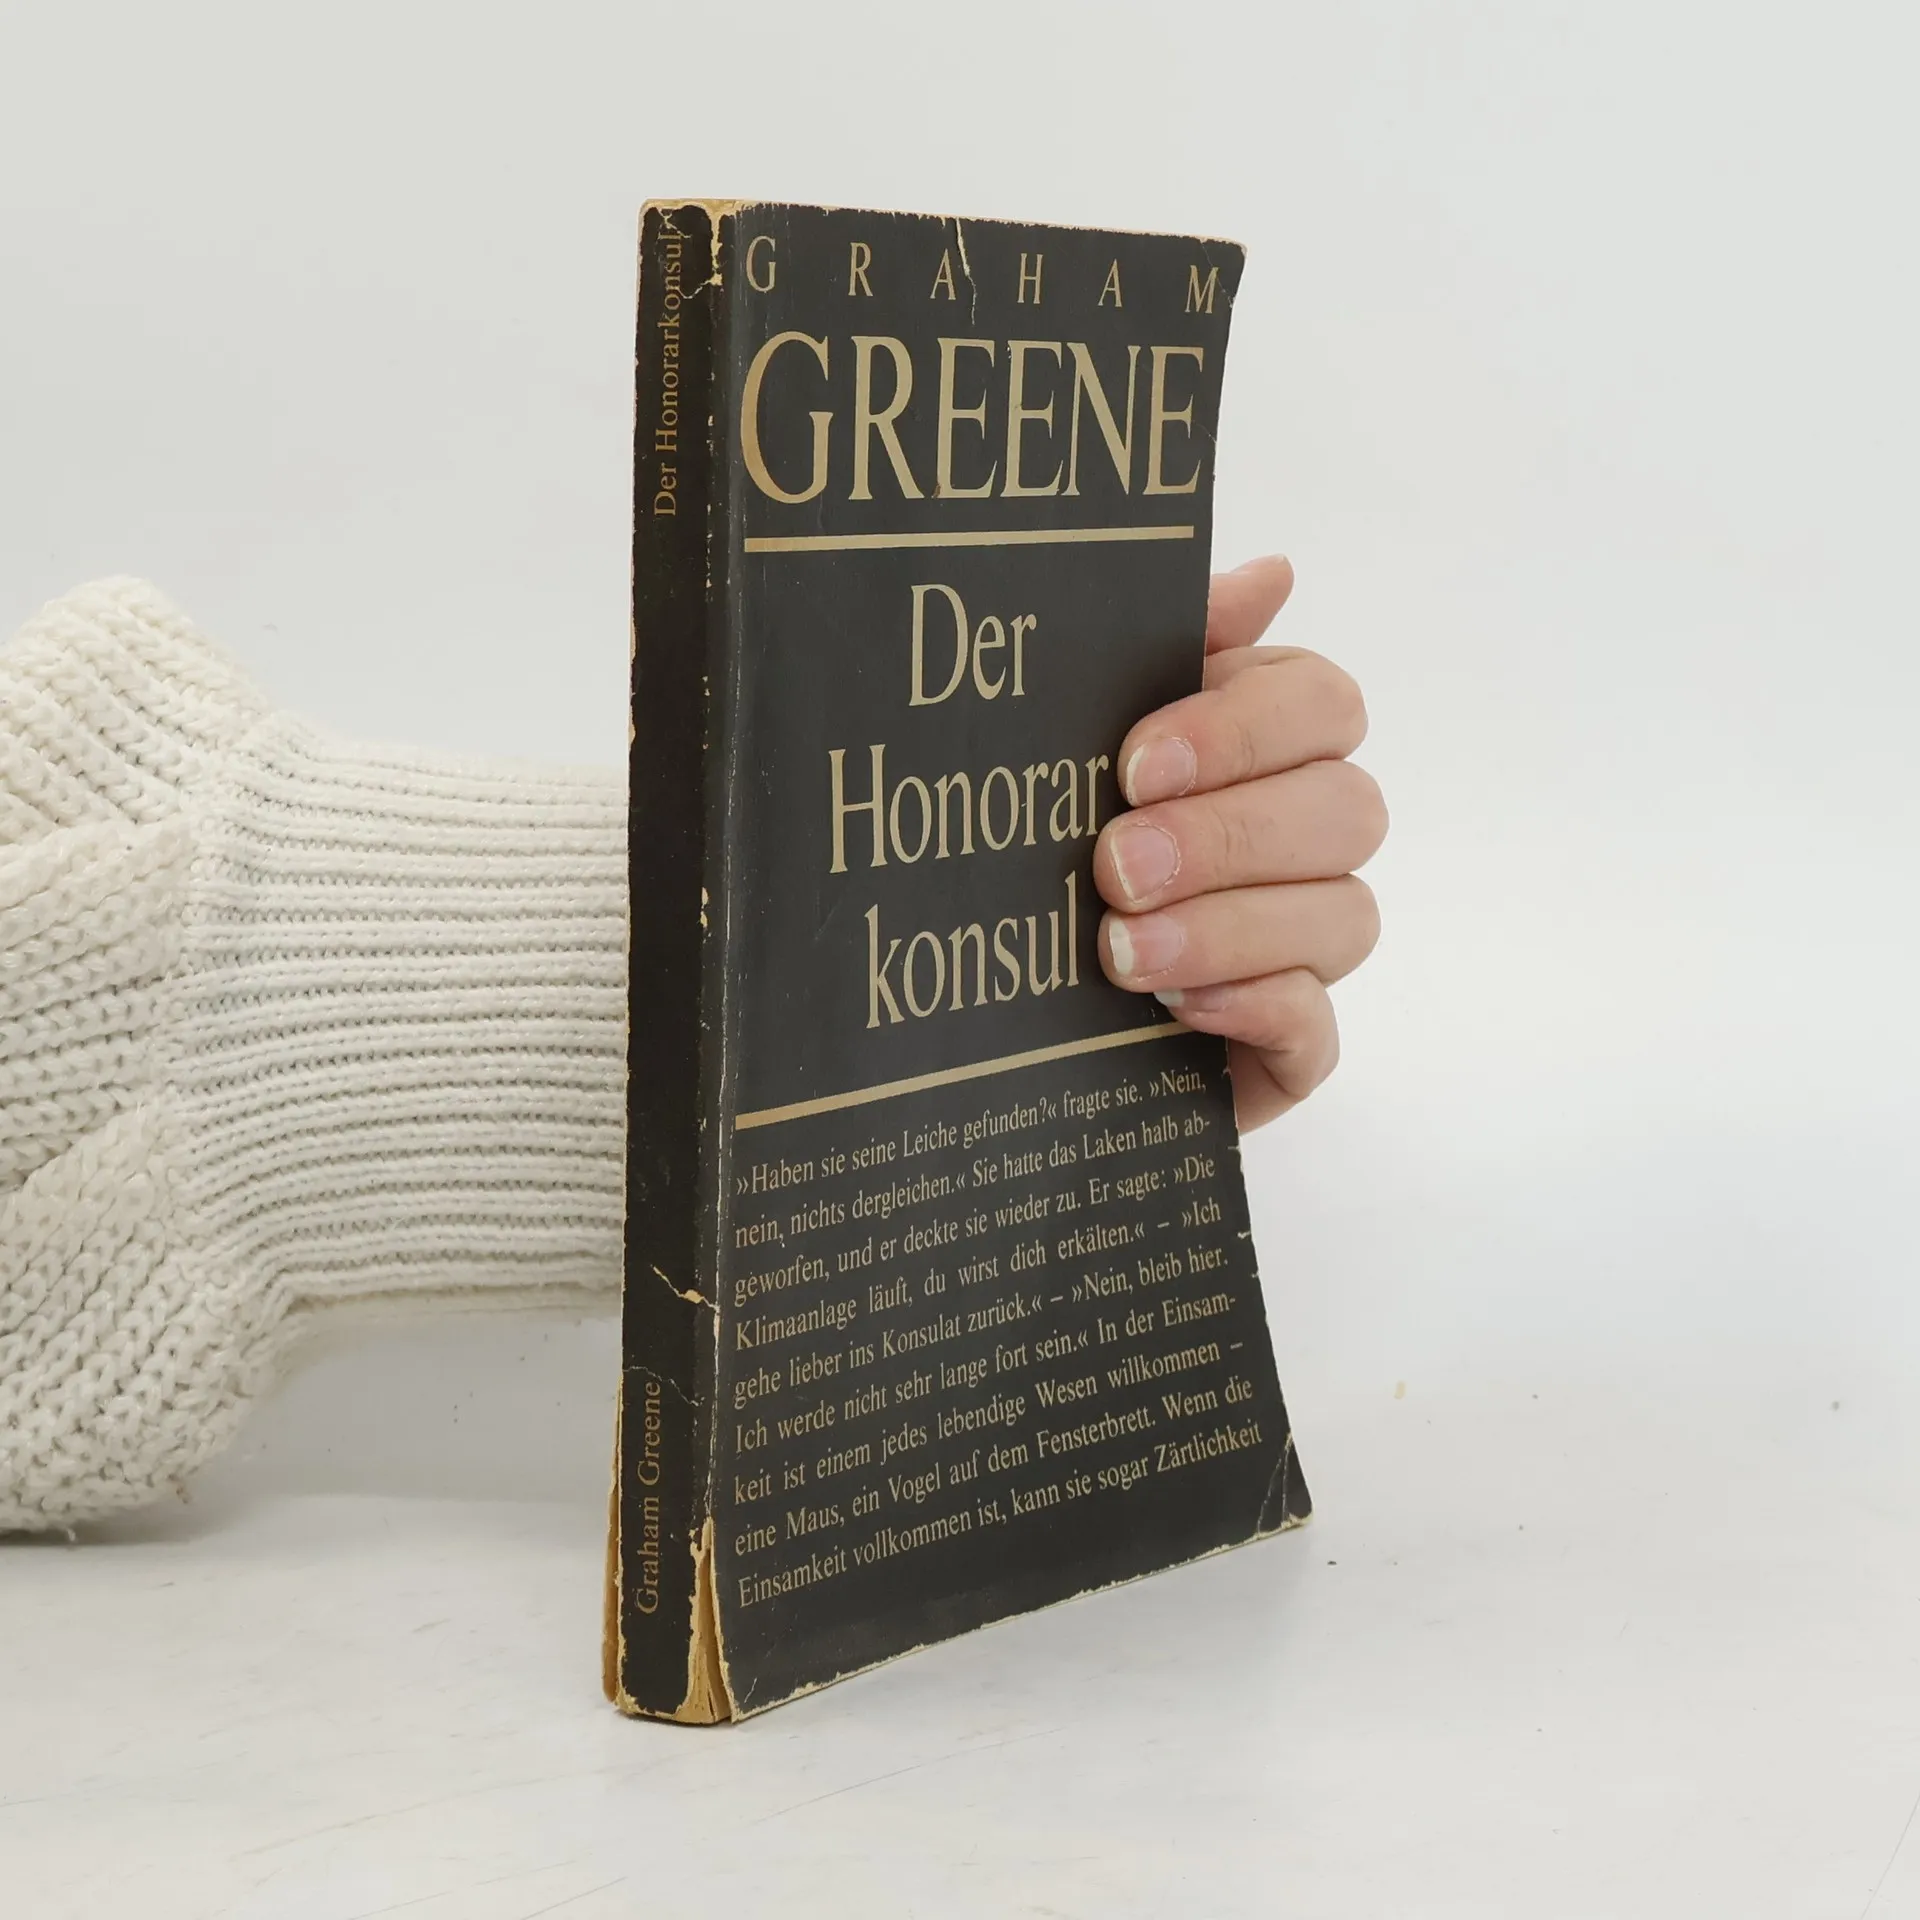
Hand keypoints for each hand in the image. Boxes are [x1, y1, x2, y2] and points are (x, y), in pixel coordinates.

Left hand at [1094, 555, 1385, 1129]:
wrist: (979, 999)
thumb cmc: (1037, 841)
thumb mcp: (1077, 737)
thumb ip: (1167, 649)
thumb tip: (1273, 573)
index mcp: (1267, 743)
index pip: (1322, 705)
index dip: (1242, 729)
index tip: (1136, 764)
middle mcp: (1305, 838)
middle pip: (1346, 810)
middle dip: (1228, 837)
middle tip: (1116, 867)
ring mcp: (1306, 946)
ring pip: (1343, 919)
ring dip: (1229, 929)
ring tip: (1120, 953)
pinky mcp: (1289, 1047)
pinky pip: (1317, 1029)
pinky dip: (1255, 1010)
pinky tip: (1173, 1010)